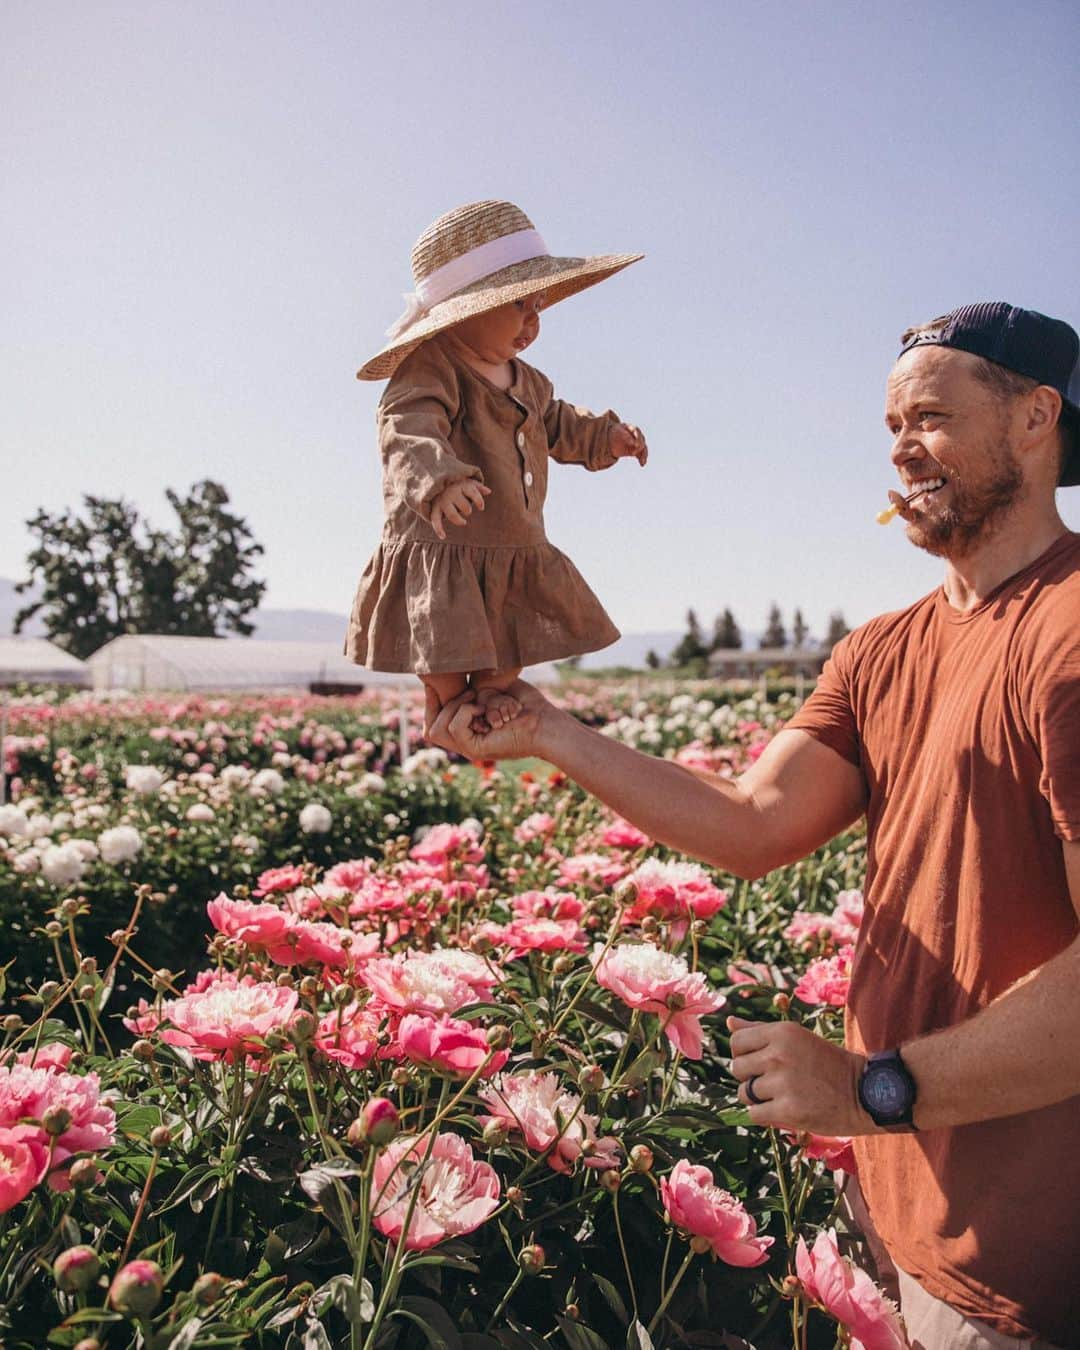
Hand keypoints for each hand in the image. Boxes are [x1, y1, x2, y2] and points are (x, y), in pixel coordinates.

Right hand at [424, 679, 550, 759]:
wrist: (545, 721)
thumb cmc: (525, 704)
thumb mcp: (491, 690)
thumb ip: (469, 687)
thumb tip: (445, 677)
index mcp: (468, 732)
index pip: (433, 725)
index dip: (430, 703)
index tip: (433, 684)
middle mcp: (466, 743)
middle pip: (430, 731)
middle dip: (435, 705)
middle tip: (465, 690)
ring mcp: (469, 749)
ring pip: (437, 730)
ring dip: (453, 706)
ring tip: (475, 697)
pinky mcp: (475, 750)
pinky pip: (454, 728)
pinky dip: (465, 712)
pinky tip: (483, 707)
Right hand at [429, 479, 490, 539]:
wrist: (436, 482)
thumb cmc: (457, 485)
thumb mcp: (468, 483)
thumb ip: (479, 487)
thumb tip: (489, 491)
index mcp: (461, 486)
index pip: (472, 493)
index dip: (479, 501)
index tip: (481, 508)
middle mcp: (451, 493)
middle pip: (464, 505)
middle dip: (467, 510)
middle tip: (468, 511)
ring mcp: (442, 501)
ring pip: (452, 514)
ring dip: (459, 520)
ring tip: (463, 522)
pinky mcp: (434, 508)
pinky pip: (435, 519)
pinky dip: (438, 529)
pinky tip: (443, 536)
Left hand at [611, 423, 647, 465]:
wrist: (611, 439)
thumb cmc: (615, 433)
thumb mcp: (617, 432)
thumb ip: (624, 436)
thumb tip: (632, 442)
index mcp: (631, 428)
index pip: (636, 431)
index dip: (637, 437)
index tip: (634, 444)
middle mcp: (637, 435)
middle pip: (641, 440)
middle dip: (639, 447)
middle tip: (634, 453)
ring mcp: (638, 442)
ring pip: (643, 448)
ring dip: (643, 455)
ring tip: (642, 461)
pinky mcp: (637, 450)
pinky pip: (641, 454)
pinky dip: (642, 459)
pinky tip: (642, 464)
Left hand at [727, 1015, 872, 1135]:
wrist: (865, 1093)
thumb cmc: (828, 1064)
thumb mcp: (797, 1038)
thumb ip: (760, 1031)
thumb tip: (729, 1023)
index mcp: (781, 1032)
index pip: (736, 1041)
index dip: (744, 1054)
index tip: (761, 1062)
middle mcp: (779, 1054)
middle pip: (737, 1069)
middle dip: (750, 1077)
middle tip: (775, 1082)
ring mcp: (783, 1083)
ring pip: (745, 1093)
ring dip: (758, 1099)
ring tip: (782, 1096)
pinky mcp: (788, 1110)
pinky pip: (755, 1115)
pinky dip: (765, 1116)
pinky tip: (784, 1110)